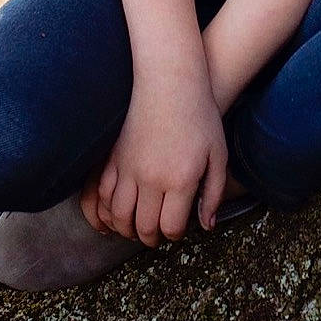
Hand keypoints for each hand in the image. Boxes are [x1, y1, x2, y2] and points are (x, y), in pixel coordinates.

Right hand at [79, 74, 229, 247]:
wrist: (170, 83)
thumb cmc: (200, 117)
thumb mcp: (219, 155)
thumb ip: (214, 194)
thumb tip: (206, 226)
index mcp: (180, 180)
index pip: (171, 226)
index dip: (174, 234)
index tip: (177, 230)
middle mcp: (152, 179)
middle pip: (144, 226)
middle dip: (150, 238)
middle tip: (156, 237)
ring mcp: (129, 168)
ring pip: (119, 215)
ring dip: (126, 228)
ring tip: (136, 228)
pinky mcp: (113, 157)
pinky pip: (102, 193)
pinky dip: (106, 209)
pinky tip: (116, 211)